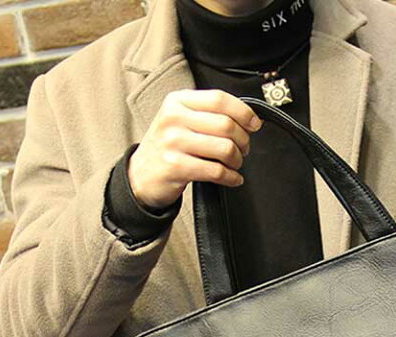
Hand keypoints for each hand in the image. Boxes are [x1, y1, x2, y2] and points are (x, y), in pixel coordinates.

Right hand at [127, 88, 263, 209]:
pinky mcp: (176, 166)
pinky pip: (216, 171)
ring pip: (224, 149)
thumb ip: (206, 114)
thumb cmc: (167, 147)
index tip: (254, 124)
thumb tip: (247, 117)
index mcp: (177, 101)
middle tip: (243, 149)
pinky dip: (231, 177)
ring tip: (235, 164)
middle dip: (243, 140)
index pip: (219, 99)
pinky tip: (232, 178)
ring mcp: (173, 142)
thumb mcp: (179, 120)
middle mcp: (174, 118)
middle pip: (226, 125)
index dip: (243, 112)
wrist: (141, 175)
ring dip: (237, 160)